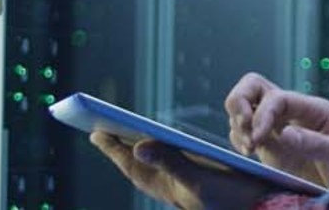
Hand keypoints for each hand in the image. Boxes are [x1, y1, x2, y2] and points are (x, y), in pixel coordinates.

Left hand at [91, 131, 273, 209]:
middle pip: (137, 165)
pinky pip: (166, 167)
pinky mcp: (196, 183)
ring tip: (118, 135)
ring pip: (150, 167)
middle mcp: (171, 187)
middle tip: (98, 130)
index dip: (113, 148)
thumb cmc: (233, 198)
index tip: (95, 133)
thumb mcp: (200, 179)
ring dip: (134, 150)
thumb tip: (138, 147)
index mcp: (168, 186)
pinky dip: (155, 154)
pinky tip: (153, 146)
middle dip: (118, 147)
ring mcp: (182, 187)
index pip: (132, 165)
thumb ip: (169, 162)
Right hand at [224, 73, 328, 188]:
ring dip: (238, 124)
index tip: (258, 138)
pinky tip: (247, 152)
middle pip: (254, 87)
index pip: (277, 98)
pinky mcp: (271, 148)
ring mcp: (278, 129)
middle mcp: (291, 113)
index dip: (262, 114)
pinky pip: (244, 133)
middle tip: (244, 127)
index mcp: (311, 108)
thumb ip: (315, 143)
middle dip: (239, 101)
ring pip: (244, 109)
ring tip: (248, 148)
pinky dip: (238, 138)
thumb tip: (284, 134)